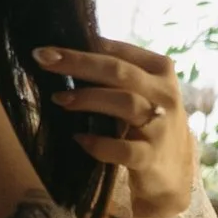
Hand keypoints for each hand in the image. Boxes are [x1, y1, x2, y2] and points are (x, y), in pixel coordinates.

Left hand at [32, 37, 199, 217]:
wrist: (173, 170)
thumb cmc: (146, 121)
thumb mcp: (140, 91)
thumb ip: (114, 73)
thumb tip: (65, 54)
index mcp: (159, 70)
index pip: (119, 52)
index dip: (83, 47)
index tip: (48, 49)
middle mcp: (164, 94)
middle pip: (119, 72)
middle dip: (78, 63)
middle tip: (43, 59)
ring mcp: (160, 126)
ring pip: (125, 103)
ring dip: (88, 98)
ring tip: (59, 99)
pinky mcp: (152, 157)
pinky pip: (123, 149)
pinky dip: (99, 144)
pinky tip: (79, 139)